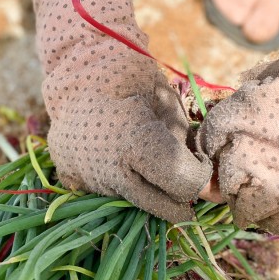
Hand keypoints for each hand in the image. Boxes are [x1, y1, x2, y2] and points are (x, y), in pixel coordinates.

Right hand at [33, 0, 211, 222]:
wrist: (75, 71)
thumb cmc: (131, 80)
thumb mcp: (169, 104)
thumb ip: (186, 143)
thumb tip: (207, 181)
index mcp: (138, 143)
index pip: (184, 184)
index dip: (198, 175)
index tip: (197, 161)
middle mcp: (111, 170)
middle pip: (163, 208)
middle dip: (179, 194)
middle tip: (179, 171)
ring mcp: (88, 179)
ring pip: (135, 203)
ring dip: (146, 188)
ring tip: (142, 158)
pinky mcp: (71, 180)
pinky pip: (106, 195)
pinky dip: (117, 183)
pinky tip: (116, 158)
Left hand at [200, 0, 278, 238]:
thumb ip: (260, 82)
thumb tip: (240, 96)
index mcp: (247, 118)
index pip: (210, 136)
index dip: (217, 136)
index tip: (226, 140)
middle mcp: (257, 160)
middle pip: (224, 177)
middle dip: (231, 168)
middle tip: (245, 166)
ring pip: (246, 208)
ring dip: (249, 197)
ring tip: (264, 189)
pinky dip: (278, 217)